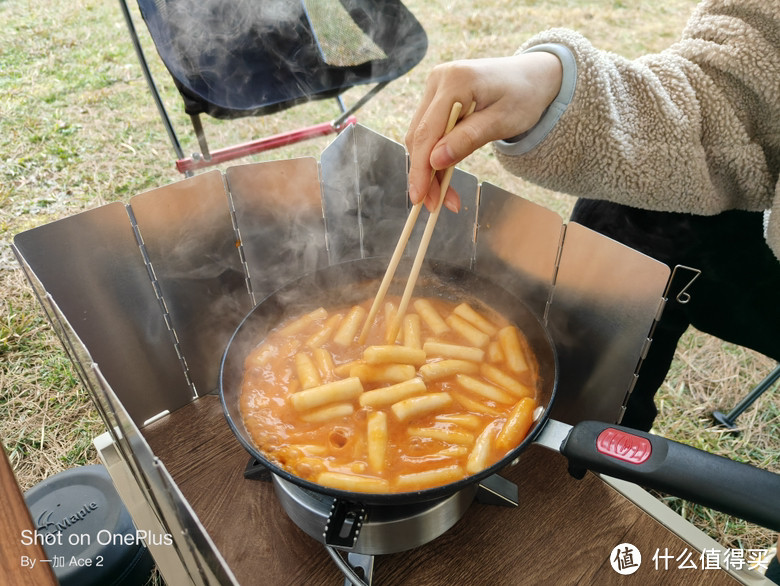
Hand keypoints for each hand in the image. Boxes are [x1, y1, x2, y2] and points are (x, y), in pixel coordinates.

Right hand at [405, 52, 562, 211]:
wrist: (532, 76)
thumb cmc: (524, 96)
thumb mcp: (503, 121)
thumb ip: (468, 139)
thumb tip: (435, 161)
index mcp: (455, 81)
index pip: (427, 131)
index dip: (420, 168)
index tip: (420, 198)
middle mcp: (438, 80)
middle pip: (419, 135)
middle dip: (424, 174)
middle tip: (436, 205)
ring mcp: (435, 87)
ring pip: (420, 137)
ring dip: (429, 169)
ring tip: (446, 197)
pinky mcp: (436, 97)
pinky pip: (429, 132)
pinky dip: (435, 157)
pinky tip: (445, 176)